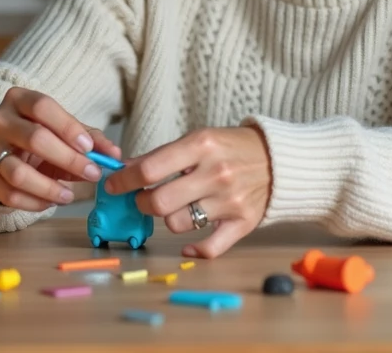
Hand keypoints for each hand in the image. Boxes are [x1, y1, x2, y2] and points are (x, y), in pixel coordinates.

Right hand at [0, 87, 121, 212]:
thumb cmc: (36, 136)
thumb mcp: (61, 130)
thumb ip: (89, 139)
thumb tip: (114, 155)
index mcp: (18, 99)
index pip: (42, 106)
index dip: (68, 127)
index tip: (90, 148)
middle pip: (34, 139)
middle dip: (68, 159)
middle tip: (92, 174)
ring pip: (18, 172)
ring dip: (50, 188)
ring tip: (69, 195)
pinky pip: (9, 195)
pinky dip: (35, 202)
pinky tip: (51, 202)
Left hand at [104, 127, 271, 258]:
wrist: (278, 159)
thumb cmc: (230, 147)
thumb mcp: (198, 139)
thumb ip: (162, 156)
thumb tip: (124, 169)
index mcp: (201, 146)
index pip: (150, 169)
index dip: (124, 180)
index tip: (113, 185)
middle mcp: (215, 174)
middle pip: (159, 202)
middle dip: (142, 203)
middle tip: (143, 199)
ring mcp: (230, 201)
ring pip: (178, 224)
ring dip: (169, 219)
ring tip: (176, 208)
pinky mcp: (243, 224)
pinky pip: (209, 248)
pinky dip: (194, 250)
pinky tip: (187, 246)